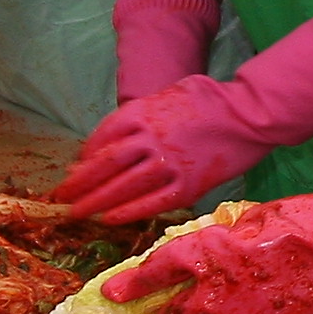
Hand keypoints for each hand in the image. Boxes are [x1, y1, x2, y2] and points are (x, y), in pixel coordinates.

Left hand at [56, 76, 275, 223]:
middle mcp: (151, 138)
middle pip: (105, 165)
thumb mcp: (169, 93)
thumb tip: (113, 139)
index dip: (84, 158)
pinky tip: (110, 219)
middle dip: (79, 184)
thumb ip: (140, 114)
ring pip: (122, 187)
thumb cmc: (211, 99)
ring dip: (96, 202)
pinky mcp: (188, 184)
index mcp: (143, 113)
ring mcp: (169, 163)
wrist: (251, 113)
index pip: (102, 138)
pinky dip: (128, 211)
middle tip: (60, 198)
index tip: (74, 170)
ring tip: (77, 213)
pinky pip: (151, 202)